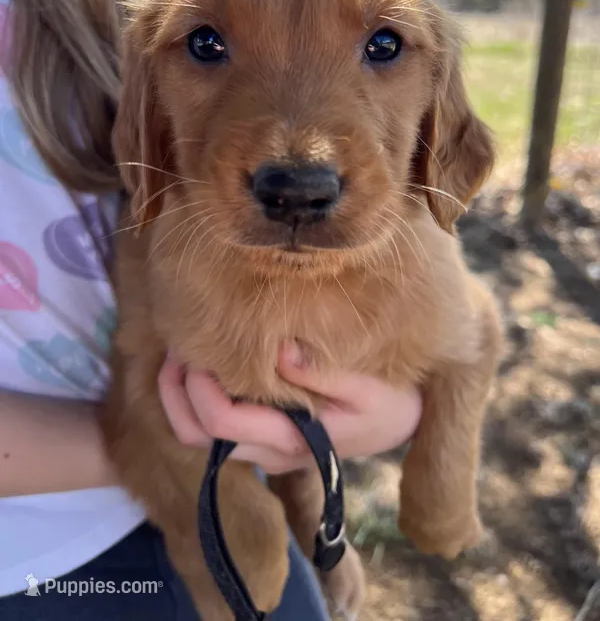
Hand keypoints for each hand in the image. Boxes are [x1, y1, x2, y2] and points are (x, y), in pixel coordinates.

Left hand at [158, 342, 421, 473]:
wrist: (403, 424)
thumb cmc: (389, 401)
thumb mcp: (366, 385)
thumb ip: (322, 373)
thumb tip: (279, 351)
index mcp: (292, 439)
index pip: (222, 422)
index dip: (197, 387)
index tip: (198, 346)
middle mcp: (270, 452)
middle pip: (196, 435)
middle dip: (176, 391)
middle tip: (179, 347)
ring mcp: (265, 450)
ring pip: (198, 437)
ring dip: (180, 396)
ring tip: (182, 354)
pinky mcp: (265, 440)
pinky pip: (215, 429)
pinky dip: (196, 399)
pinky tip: (205, 364)